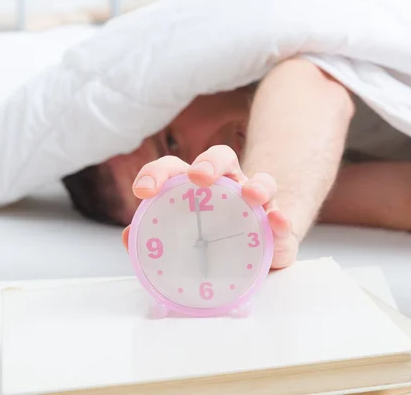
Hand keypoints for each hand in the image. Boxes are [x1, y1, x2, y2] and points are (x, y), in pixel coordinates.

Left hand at [121, 146, 296, 269]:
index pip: (176, 168)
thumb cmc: (211, 240)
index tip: (143, 190)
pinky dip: (281, 218)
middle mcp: (228, 185)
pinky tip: (277, 222)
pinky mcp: (277, 224)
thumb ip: (156, 236)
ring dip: (256, 185)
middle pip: (220, 158)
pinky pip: (281, 216)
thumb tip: (129, 237)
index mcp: (198, 188)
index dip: (157, 172)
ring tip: (251, 196)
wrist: (251, 252)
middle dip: (209, 163)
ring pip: (261, 180)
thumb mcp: (182, 240)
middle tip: (199, 178)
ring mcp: (257, 201)